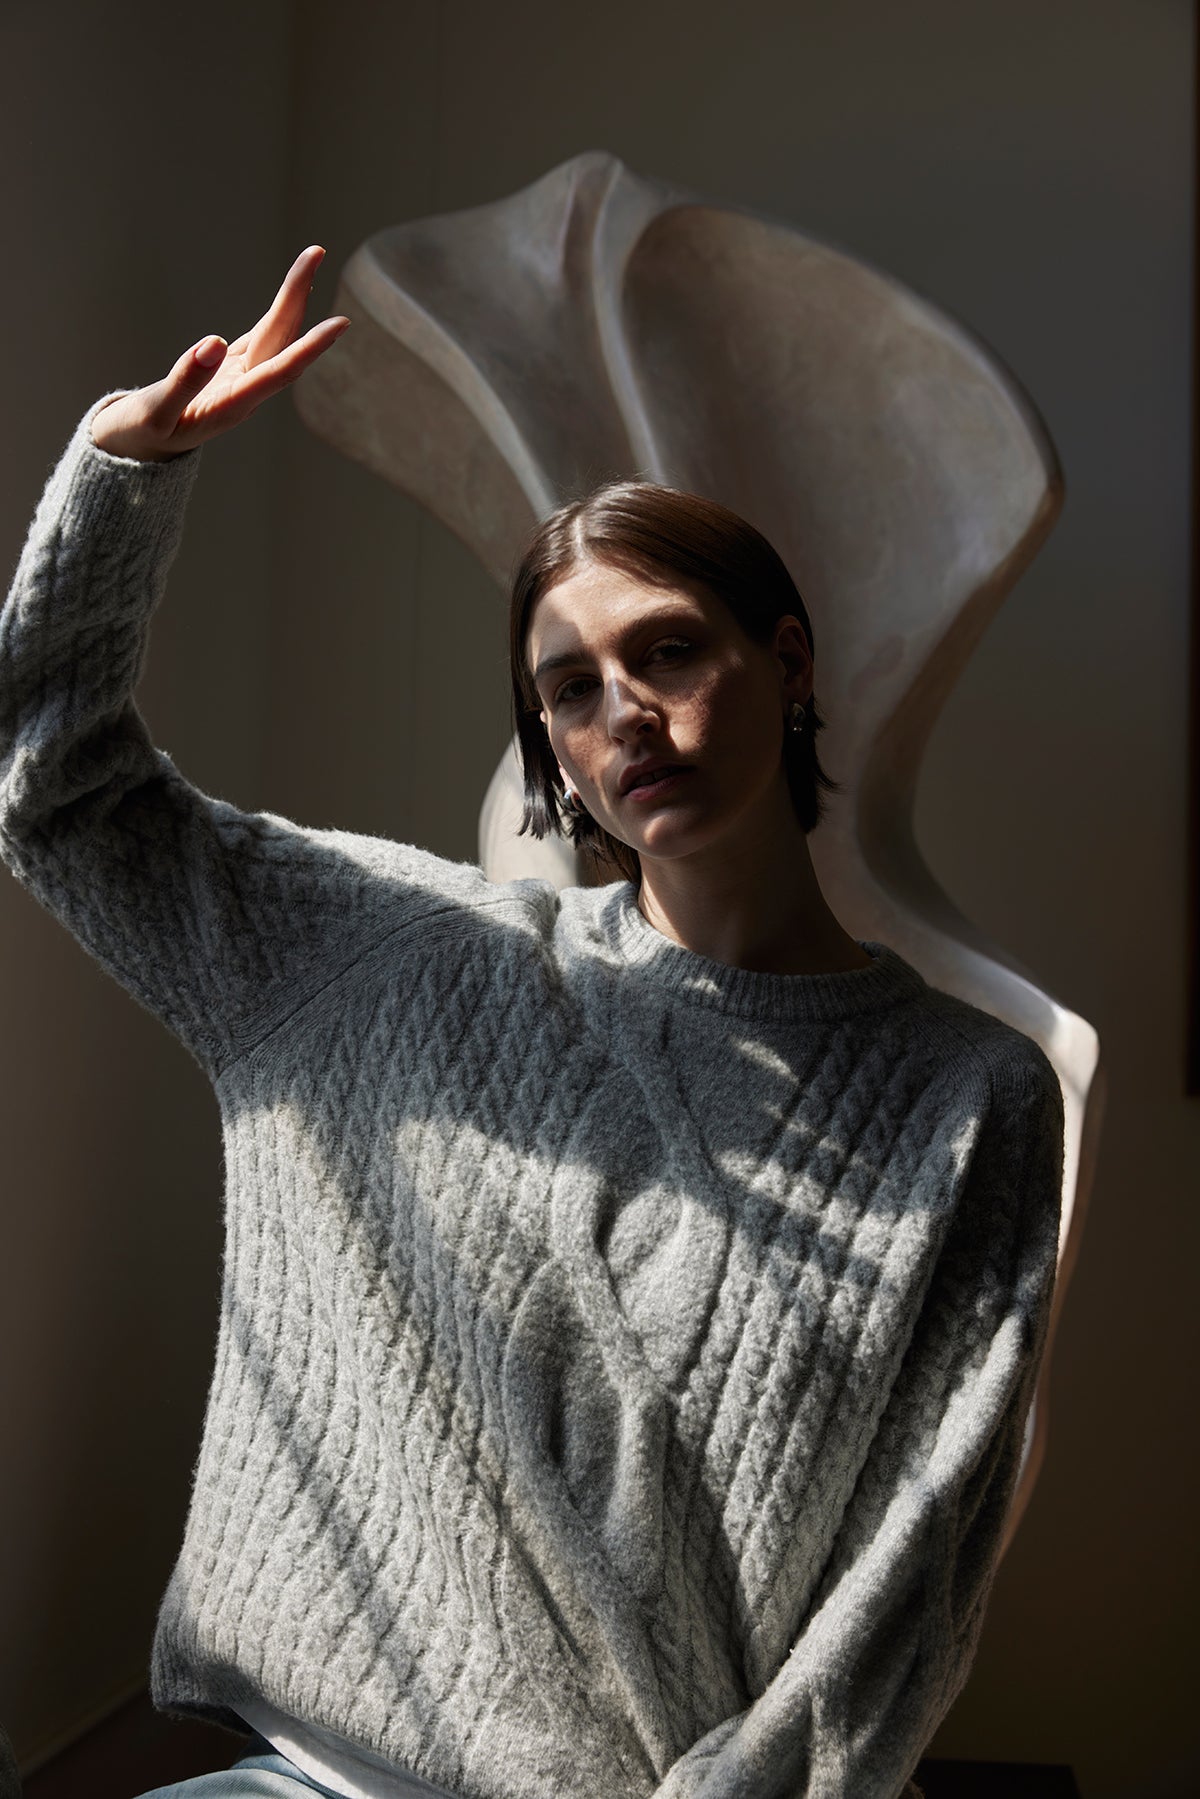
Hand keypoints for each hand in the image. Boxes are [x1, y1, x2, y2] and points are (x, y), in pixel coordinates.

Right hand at [90, 245, 349, 461]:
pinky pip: (262, 337)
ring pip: (275, 336)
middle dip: (298, 298)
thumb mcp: (154, 413)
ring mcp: (241, 380)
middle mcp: (246, 392)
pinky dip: (278, 313)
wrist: (137, 449)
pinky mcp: (232, 370)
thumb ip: (184, 381)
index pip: (279, 371)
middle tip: (317, 252)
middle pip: (281, 341)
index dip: (310, 346)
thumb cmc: (141, 434)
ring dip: (293, 300)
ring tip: (311, 258)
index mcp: (232, 405)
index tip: (338, 323)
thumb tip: (215, 342)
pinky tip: (293, 293)